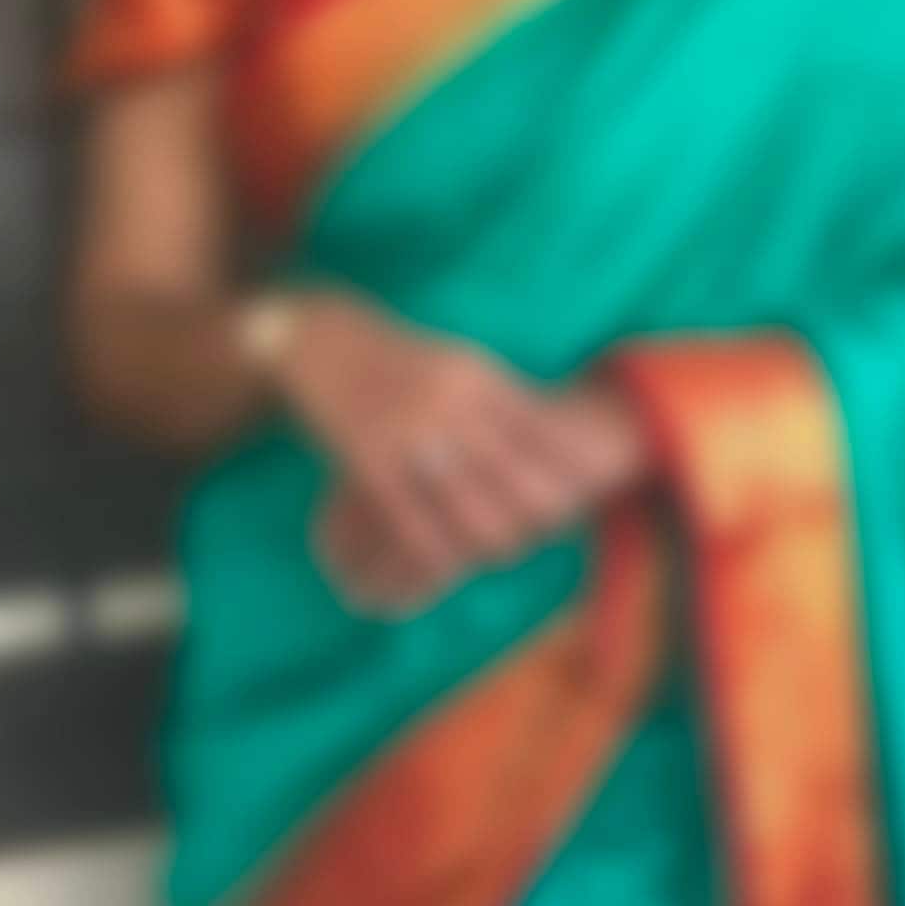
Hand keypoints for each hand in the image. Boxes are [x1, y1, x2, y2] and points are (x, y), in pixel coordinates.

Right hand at [310, 372, 652, 614]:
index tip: (583, 495)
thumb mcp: (459, 363)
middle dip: (542, 517)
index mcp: (477, 376)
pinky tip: (450, 565)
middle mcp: (450, 406)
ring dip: (497, 542)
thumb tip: (557, 434)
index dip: (571, 475)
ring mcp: (410, 438)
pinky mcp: (371, 466)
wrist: (321, 340)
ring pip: (476, 514)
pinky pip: (419, 529)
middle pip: (520, 483)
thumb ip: (502, 398)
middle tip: (545, 530)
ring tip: (502, 548)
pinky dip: (442, 556)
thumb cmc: (401, 357)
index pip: (544, 436)